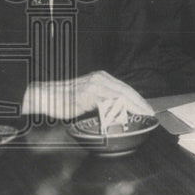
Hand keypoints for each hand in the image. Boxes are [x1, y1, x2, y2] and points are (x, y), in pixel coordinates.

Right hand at [24, 71, 154, 119]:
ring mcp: (94, 84)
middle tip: (150, 113)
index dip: (138, 99)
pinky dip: (119, 109)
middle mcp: (100, 78)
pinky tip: (125, 115)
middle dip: (141, 103)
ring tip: (143, 114)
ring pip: (121, 95)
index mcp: (101, 78)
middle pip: (127, 90)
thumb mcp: (87, 98)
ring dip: (134, 106)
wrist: (43, 97)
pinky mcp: (88, 93)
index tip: (147, 108)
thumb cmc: (62, 100)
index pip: (125, 88)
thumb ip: (101, 100)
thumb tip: (116, 112)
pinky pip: (108, 101)